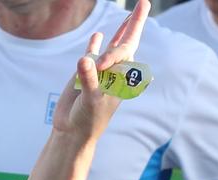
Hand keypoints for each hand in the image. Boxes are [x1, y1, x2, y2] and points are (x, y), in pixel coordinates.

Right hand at [51, 0, 149, 142]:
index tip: (98, 65)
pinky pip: (93, 53)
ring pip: (112, 44)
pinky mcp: (86, 72)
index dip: (112, 53)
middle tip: (144, 2)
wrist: (73, 130)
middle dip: (134, 22)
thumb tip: (85, 60)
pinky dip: (96, 43)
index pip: (124, 52)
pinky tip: (99, 35)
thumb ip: (90, 80)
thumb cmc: (88, 119)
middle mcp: (114, 71)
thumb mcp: (91, 100)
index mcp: (122, 77)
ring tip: (130, 16)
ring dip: (121, 29)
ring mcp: (101, 70)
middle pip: (127, 41)